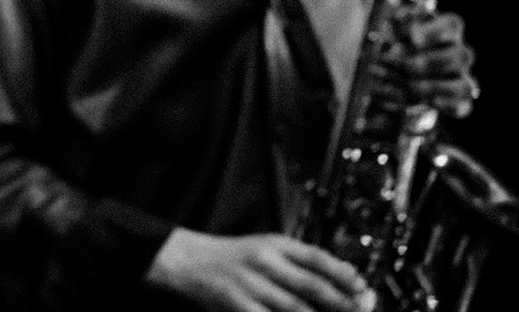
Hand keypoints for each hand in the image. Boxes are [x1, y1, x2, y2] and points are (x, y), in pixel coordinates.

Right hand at [145, 229, 372, 311]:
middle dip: (342, 303)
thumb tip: (342, 274)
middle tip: (362, 310)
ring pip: (297, 307)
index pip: (317, 257)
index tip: (363, 288)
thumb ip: (297, 259)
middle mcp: (264, 261)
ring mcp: (251, 284)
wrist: (185, 259)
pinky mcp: (237, 304)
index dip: (344, 274)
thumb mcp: (262, 247)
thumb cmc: (229, 257)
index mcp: (273, 243)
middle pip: (313, 285)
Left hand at [381, 10, 477, 118]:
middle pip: (463, 55)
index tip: (414, 38)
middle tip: (408, 66)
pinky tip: (429, 102)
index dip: (435, 31)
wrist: (398, 73)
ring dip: (436, 87)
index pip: (453, 24)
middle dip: (432, 62)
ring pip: (465, 85)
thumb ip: (397, 25)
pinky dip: (446, 106)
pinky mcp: (458, 102)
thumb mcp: (394, 29)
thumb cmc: (400, 42)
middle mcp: (458, 54)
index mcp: (446, 30)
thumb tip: (398, 20)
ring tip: (412, 86)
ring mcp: (461, 79)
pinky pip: (461, 107)